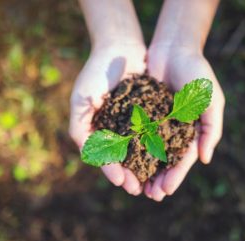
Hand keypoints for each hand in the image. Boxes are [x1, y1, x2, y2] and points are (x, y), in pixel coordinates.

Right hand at [69, 43, 146, 194]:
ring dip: (144, 168)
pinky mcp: (149, 115)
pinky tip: (164, 159)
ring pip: (139, 152)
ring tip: (152, 182)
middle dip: (129, 174)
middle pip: (122, 159)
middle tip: (138, 189)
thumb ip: (80, 127)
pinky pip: (153, 135)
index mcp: (97, 130)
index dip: (111, 170)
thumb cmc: (96, 73)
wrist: (120, 48)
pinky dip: (156, 149)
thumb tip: (88, 154)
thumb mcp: (81, 100)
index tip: (121, 181)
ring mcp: (132, 124)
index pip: (103, 157)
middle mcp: (115, 130)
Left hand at [144, 45, 224, 200]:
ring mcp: (157, 122)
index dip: (176, 175)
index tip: (166, 190)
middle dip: (159, 178)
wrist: (174, 48)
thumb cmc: (197, 73)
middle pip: (165, 160)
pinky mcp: (142, 112)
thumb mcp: (211, 100)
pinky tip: (124, 161)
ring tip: (136, 186)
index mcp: (192, 130)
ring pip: (149, 151)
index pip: (184, 158)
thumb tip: (205, 160)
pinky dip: (131, 147)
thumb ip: (211, 129)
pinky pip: (135, 133)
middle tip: (150, 196)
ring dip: (144, 169)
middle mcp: (174, 129)